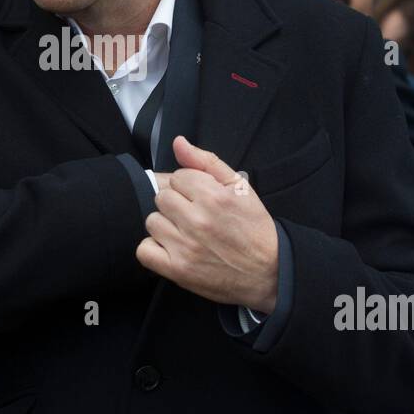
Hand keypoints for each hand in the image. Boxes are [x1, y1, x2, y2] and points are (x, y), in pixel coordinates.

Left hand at [136, 136, 277, 311]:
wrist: (269, 271)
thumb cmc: (253, 228)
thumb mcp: (239, 187)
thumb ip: (206, 161)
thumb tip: (178, 143)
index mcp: (213, 196)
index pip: (177, 178)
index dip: (189, 188)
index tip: (202, 200)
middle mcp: (198, 220)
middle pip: (162, 198)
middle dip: (176, 205)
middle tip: (194, 217)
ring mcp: (186, 246)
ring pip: (152, 221)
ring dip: (166, 226)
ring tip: (186, 233)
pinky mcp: (178, 270)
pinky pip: (144, 250)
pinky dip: (154, 249)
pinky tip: (173, 249)